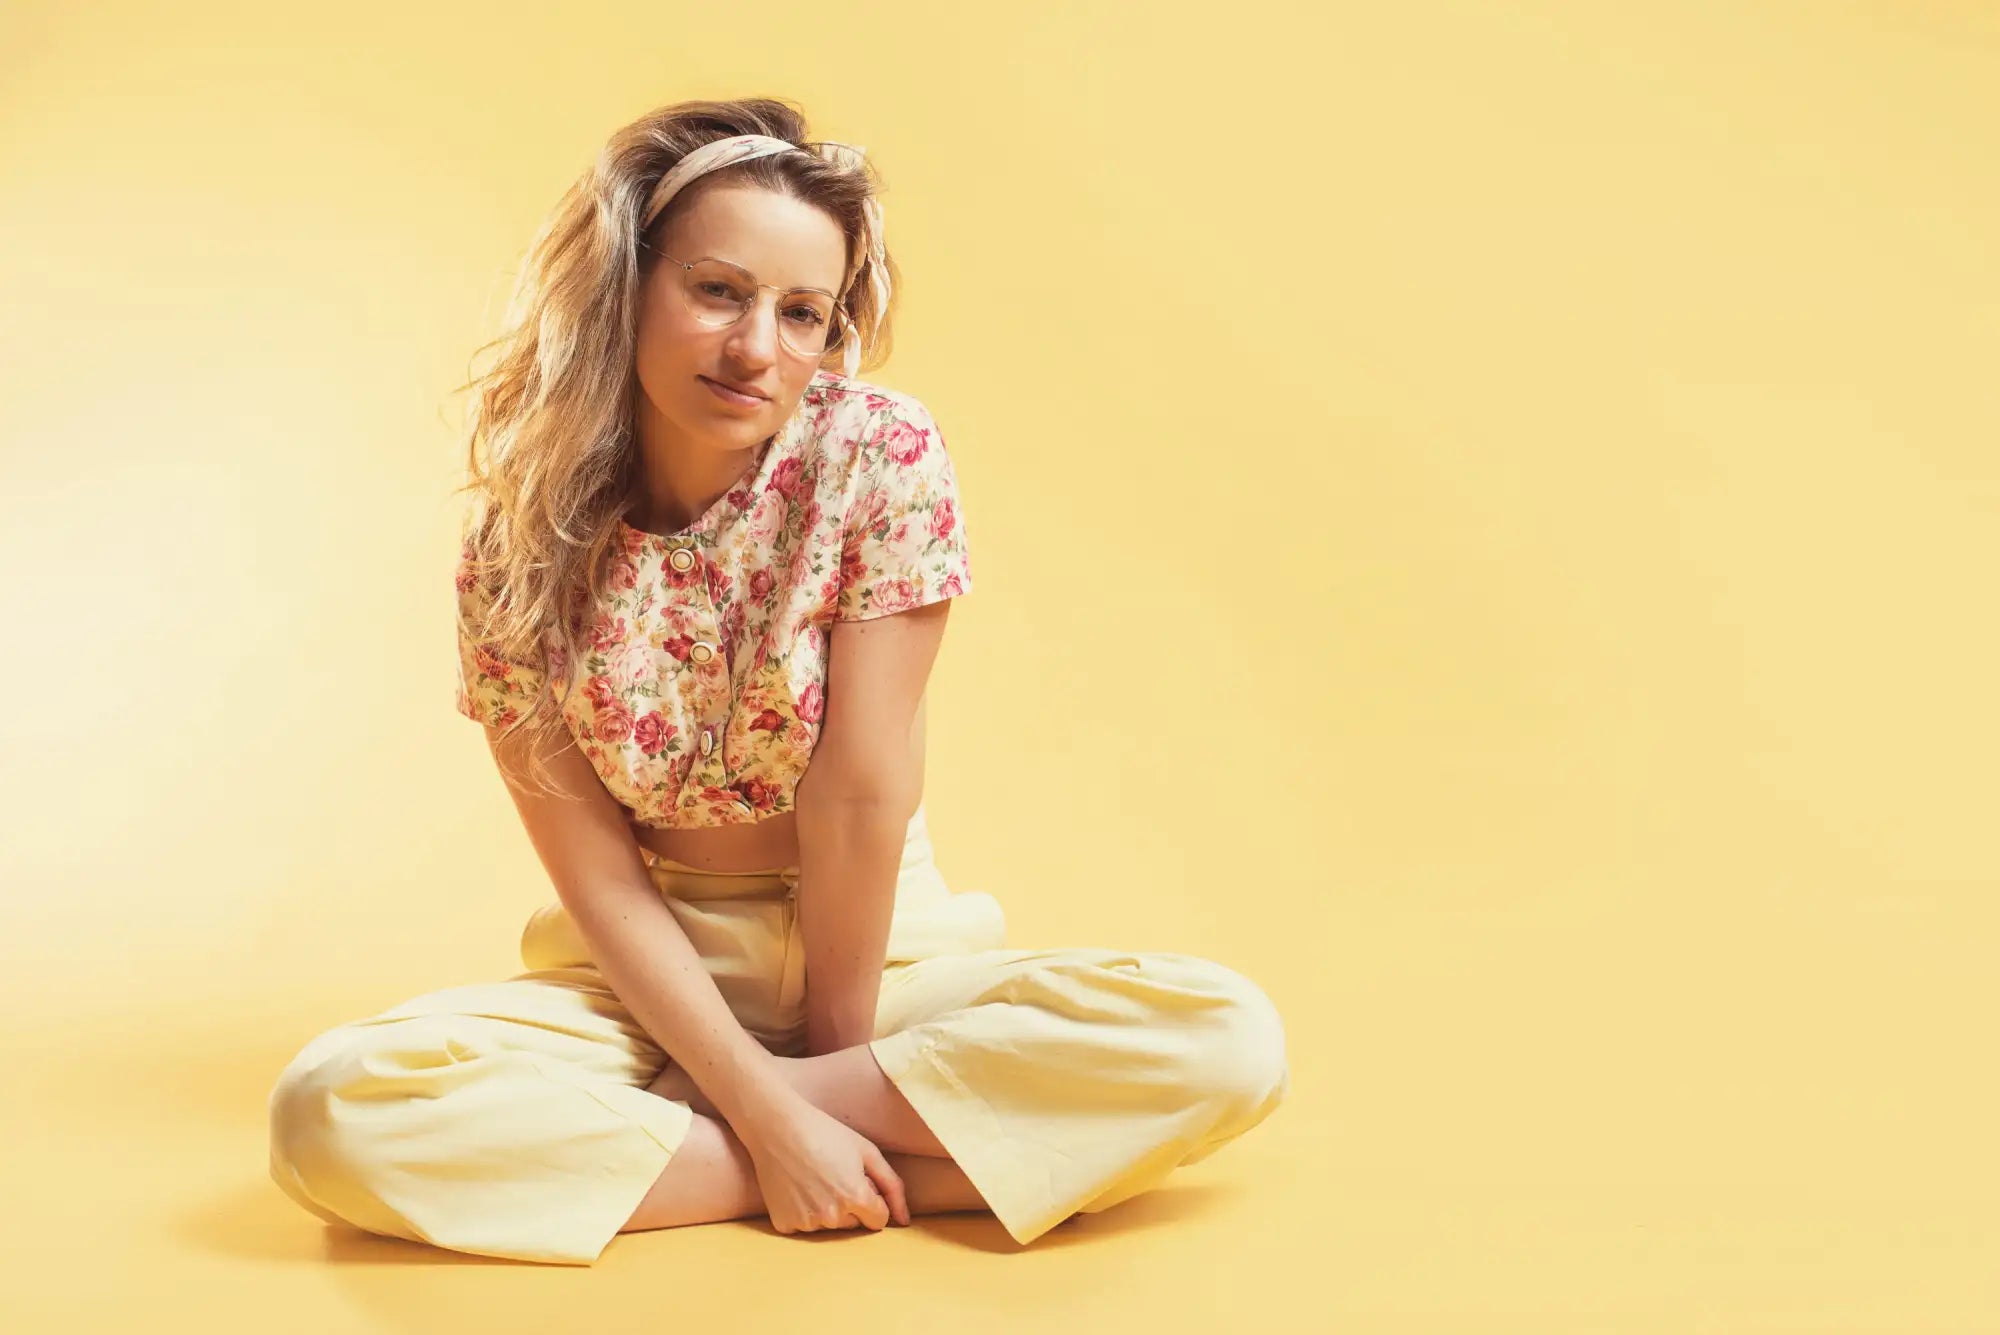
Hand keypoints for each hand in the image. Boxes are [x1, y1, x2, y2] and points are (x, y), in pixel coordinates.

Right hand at [737, 1096, 910, 1235]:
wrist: (777, 1127)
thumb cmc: (825, 1133)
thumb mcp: (867, 1152)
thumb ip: (893, 1187)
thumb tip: (905, 1221)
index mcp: (855, 1197)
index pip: (879, 1220)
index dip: (872, 1200)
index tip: (858, 1181)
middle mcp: (831, 1216)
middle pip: (854, 1224)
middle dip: (850, 1205)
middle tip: (833, 1175)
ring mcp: (806, 1222)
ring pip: (829, 1226)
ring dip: (827, 1209)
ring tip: (814, 1178)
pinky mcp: (785, 1224)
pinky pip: (805, 1226)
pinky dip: (804, 1211)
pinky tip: (797, 1187)